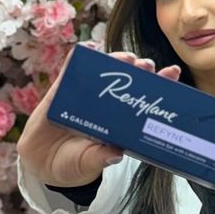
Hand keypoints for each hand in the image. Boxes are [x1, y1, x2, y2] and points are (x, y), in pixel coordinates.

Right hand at [17, 46, 182, 185]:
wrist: (42, 164)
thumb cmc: (73, 163)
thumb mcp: (88, 164)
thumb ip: (100, 159)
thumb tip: (115, 155)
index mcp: (120, 121)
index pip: (144, 100)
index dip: (159, 86)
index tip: (172, 73)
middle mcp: (107, 105)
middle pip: (129, 81)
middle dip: (140, 69)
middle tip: (147, 64)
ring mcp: (85, 96)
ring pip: (104, 72)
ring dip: (116, 60)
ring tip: (127, 57)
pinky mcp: (62, 91)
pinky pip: (71, 71)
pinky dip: (79, 58)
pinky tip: (88, 49)